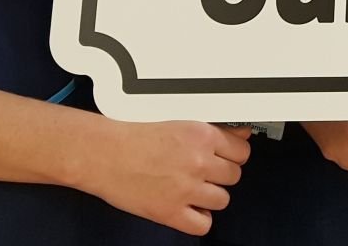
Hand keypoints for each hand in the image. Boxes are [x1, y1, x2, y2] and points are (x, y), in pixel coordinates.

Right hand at [79, 120, 249, 235]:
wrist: (104, 154)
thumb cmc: (133, 137)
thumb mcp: (179, 122)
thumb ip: (211, 131)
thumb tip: (238, 135)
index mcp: (202, 136)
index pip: (242, 150)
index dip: (234, 154)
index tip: (229, 157)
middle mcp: (199, 162)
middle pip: (234, 175)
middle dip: (222, 174)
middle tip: (206, 172)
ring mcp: (186, 189)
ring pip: (223, 200)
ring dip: (211, 196)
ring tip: (194, 189)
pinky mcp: (171, 212)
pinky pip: (203, 225)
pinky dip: (199, 219)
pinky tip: (190, 209)